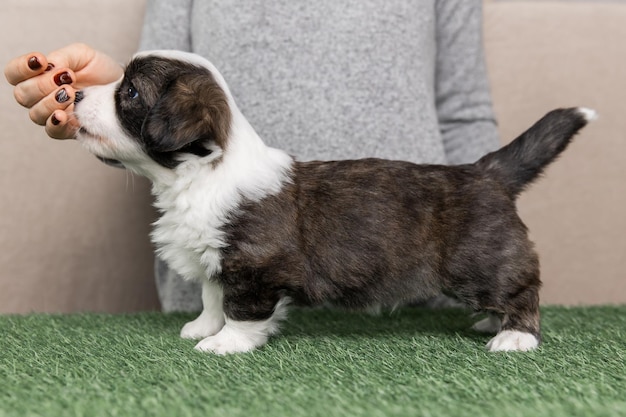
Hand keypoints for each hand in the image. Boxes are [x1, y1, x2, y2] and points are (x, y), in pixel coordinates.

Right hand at [4, 43, 123, 138]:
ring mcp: (52, 114)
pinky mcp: (68, 129)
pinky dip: (55, 123)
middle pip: (22, 95)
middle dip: (41, 85)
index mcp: (38, 76)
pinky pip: (52, 131)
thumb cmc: (99, 71)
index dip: (22, 67)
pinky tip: (63, 115)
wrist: (122, 88)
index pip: (14, 74)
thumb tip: (49, 66)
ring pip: (35, 114)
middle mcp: (40, 97)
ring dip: (50, 102)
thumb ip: (63, 57)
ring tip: (70, 93)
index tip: (42, 61)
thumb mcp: (82, 55)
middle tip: (65, 78)